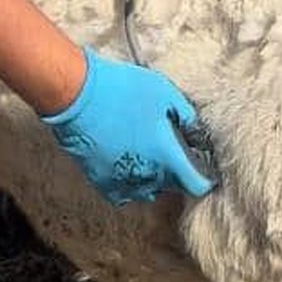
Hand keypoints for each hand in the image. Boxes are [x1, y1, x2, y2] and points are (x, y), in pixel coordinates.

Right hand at [42, 49, 215, 204]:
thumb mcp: (165, 93)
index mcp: (166, 156)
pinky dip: (130, 182)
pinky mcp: (101, 181)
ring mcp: (122, 181)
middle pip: (173, 187)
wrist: (78, 96)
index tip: (203, 165)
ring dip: (154, 177)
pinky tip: (129, 161)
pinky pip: (124, 192)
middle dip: (177, 171)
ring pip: (148, 190)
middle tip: (173, 147)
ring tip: (149, 152)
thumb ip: (186, 116)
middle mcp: (147, 176)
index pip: (197, 186)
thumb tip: (197, 132)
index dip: (204, 178)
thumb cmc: (123, 89)